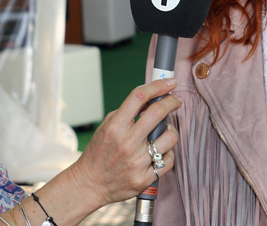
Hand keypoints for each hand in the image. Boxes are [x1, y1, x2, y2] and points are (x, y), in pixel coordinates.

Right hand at [68, 78, 180, 206]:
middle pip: (157, 113)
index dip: (157, 86)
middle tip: (176, 100)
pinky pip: (168, 160)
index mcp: (115, 127)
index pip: (139, 97)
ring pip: (169, 137)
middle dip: (172, 101)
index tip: (169, 83)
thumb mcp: (108, 126)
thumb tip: (152, 98)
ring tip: (165, 132)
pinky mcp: (144, 179)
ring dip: (171, 131)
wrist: (90, 183)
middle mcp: (126, 143)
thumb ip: (128, 112)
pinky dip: (167, 154)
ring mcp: (136, 162)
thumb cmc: (99, 152)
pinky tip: (160, 152)